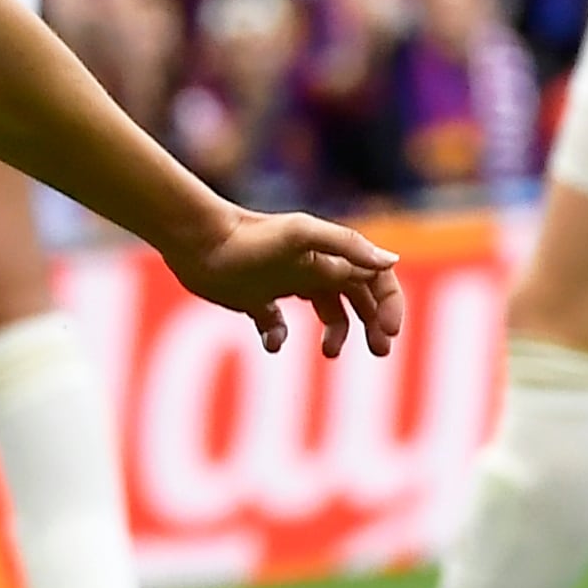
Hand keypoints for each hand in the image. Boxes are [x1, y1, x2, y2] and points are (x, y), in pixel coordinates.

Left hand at [166, 207, 405, 357]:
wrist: (195, 240)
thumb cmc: (248, 237)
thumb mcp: (300, 235)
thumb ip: (346, 245)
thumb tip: (392, 261)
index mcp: (328, 256)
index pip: (375, 279)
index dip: (390, 304)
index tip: (388, 333)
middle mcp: (311, 268)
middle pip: (358, 298)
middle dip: (374, 323)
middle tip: (379, 351)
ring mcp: (283, 284)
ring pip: (326, 312)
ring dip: (337, 334)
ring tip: (328, 352)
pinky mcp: (253, 300)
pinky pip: (276, 324)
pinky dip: (279, 338)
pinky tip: (273, 342)